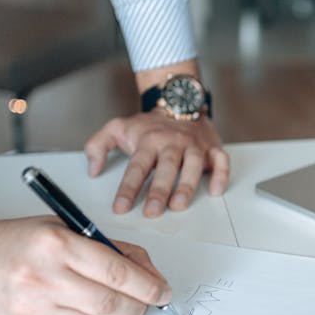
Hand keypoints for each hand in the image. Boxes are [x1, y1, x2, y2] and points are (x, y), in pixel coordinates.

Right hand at [0, 213, 171, 314]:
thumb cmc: (16, 241)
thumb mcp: (64, 228)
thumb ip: (108, 247)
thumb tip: (148, 271)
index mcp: (56, 244)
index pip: (117, 271)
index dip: (148, 285)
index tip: (163, 290)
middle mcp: (44, 276)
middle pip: (112, 302)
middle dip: (141, 305)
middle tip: (152, 301)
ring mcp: (35, 307)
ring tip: (130, 310)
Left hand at [84, 112, 229, 216]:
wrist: (178, 103)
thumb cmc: (150, 125)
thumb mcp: (117, 127)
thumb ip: (98, 146)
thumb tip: (93, 169)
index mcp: (149, 140)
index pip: (137, 166)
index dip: (128, 188)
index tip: (121, 207)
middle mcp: (173, 143)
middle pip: (166, 167)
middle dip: (159, 190)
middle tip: (152, 211)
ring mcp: (194, 145)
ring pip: (194, 165)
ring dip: (187, 185)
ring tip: (179, 205)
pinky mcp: (213, 147)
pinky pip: (221, 161)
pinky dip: (221, 175)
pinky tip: (215, 191)